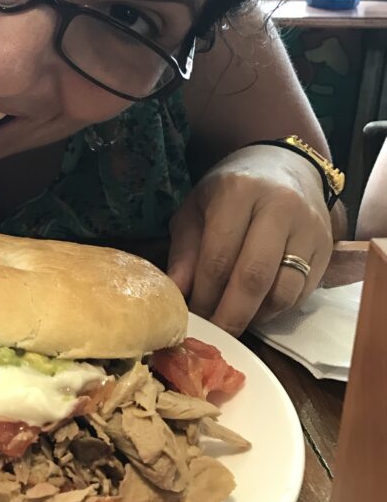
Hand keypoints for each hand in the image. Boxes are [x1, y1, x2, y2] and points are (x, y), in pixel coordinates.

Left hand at [166, 145, 332, 334]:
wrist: (282, 165)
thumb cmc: (229, 190)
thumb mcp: (196, 208)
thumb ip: (185, 250)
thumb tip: (174, 293)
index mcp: (238, 192)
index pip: (218, 257)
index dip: (203, 296)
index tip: (191, 319)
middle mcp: (279, 207)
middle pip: (254, 277)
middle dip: (230, 315)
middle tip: (213, 336)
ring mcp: (308, 227)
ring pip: (283, 290)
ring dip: (255, 316)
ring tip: (233, 320)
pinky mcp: (327, 246)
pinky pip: (301, 292)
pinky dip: (276, 308)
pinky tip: (256, 307)